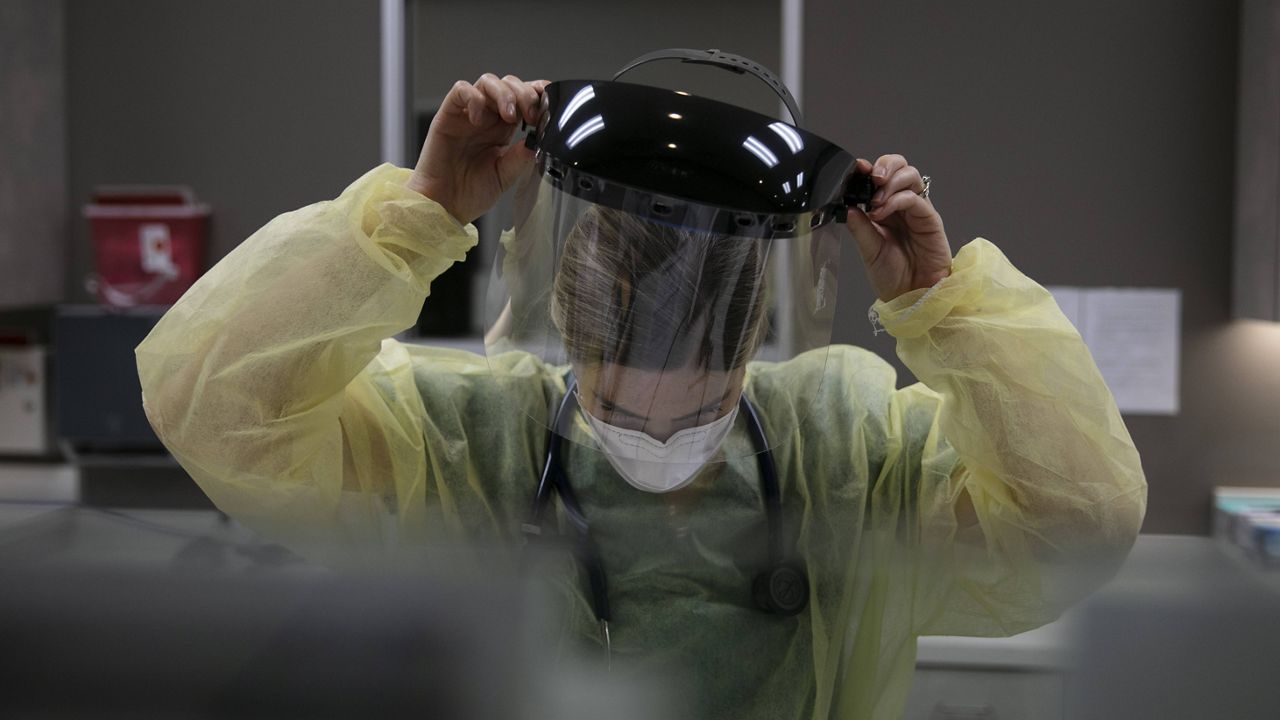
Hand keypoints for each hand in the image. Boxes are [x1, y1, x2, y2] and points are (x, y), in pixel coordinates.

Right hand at [406, 74, 548, 224]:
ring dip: (504, 93)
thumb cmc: (470, 193)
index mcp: (504, 130)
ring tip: (509, 115)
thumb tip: (537, 140)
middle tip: (531, 115)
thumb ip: (520, 158)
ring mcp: (468, 114)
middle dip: (525, 94)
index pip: (524, 99)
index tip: (549, 108)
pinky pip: (461, 90)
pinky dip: (474, 98)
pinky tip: (479, 119)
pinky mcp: (448, 115)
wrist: (443, 206)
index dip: (538, 96)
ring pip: (488, 82)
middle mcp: (487, 118)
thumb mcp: (505, 177)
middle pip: (509, 84)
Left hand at [845, 154, 951, 301]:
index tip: (855, 169)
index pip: (879, 176)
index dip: (867, 169)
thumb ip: (859, 228)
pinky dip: (897, 200)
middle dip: (884, 166)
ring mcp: (917, 210)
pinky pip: (916, 198)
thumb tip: (846, 206)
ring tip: (875, 201)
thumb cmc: (892, 276)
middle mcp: (901, 204)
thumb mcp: (868, 251)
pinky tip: (882, 212)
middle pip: (899, 166)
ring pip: (910, 175)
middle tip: (870, 179)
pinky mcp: (930, 219)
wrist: (912, 296)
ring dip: (890, 181)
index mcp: (884, 208)